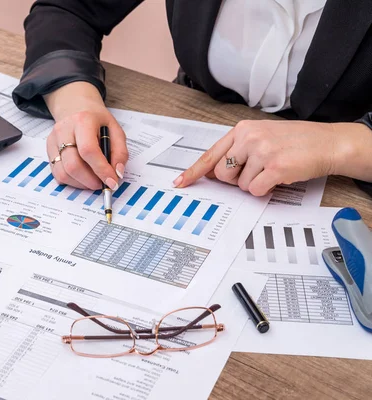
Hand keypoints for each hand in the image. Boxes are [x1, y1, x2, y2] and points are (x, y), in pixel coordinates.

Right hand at [43, 82, 127, 189]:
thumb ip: (120, 152)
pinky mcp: (49, 150)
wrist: (76, 108)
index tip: (112, 182)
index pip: (88, 150)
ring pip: (63, 173)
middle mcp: (64, 130)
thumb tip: (117, 174)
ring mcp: (53, 140)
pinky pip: (57, 173)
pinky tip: (82, 176)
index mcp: (83, 121)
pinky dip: (72, 181)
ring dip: (81, 184)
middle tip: (102, 184)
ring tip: (93, 180)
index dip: (101, 170)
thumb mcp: (115, 130)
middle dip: (90, 181)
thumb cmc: (97, 121)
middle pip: (73, 165)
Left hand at [174, 120, 371, 194]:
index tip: (180, 183)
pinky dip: (265, 190)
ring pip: (240, 185)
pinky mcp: (274, 167)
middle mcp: (249, 138)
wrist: (328, 142)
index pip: (210, 154)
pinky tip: (278, 177)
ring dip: (255, 184)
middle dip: (235, 180)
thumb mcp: (262, 136)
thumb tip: (215, 172)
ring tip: (272, 170)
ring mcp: (261, 152)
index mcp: (242, 130)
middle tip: (255, 172)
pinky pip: (255, 190)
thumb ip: (238, 150)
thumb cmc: (295, 141)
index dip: (193, 171)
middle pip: (222, 173)